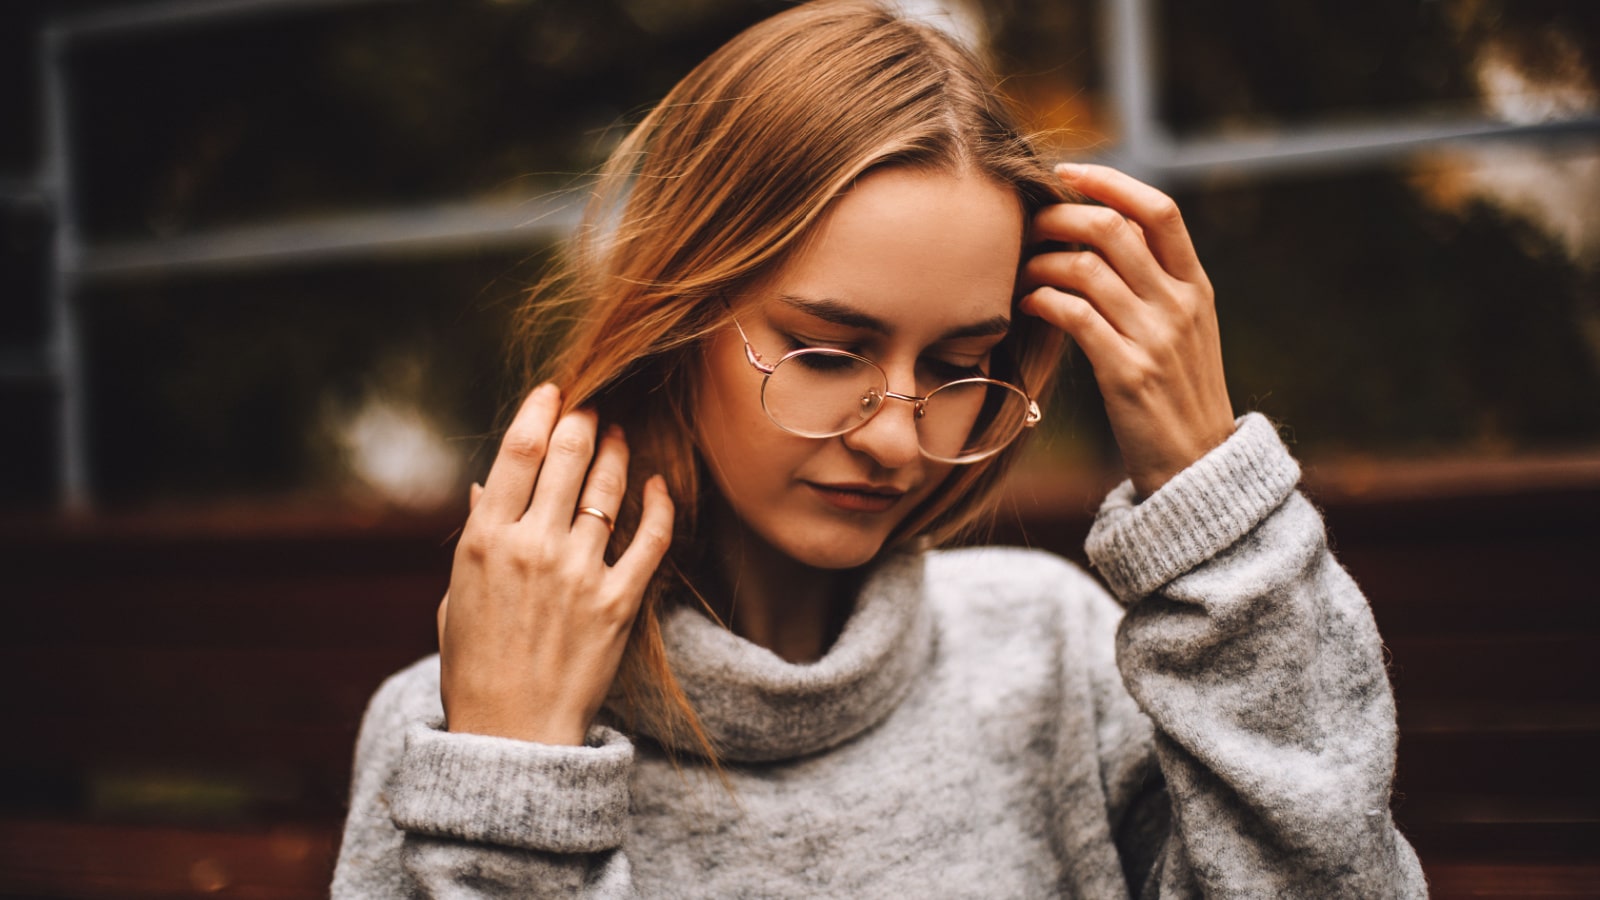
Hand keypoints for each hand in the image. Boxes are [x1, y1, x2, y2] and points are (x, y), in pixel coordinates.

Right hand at [436, 384, 673, 744]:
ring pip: (609, 488)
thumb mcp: (458, 594)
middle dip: (584, 421)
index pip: (518, 451)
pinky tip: (658, 485)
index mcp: (484, 540)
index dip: (541, 410)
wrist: (510, 734)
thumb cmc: (475, 665)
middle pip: (567, 456)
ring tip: (622, 436)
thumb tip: (486, 485)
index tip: (555, 390)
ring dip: (619, 453)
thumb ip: (478, 533)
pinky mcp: (617, 602)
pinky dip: (658, 505)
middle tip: (594, 409)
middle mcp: (531, 547)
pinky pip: (648, 539)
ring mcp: (577, 573)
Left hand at [1020, 164, 1234, 496]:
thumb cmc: (1177, 397)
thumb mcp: (1184, 333)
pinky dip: (1040, 300)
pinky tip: (1024, 305)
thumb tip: (1102, 236)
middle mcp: (1180, 305)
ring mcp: (1156, 338)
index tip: (1068, 173)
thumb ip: (1155, 286)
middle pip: (1112, 229)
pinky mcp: (1127, 373)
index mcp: (1196, 288)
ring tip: (1018, 271)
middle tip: (1026, 225)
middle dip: (1058, 217)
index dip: (1111, 181)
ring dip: (1039, 263)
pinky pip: (1074, 316)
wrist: (1197, 468)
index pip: (1159, 210)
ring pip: (1085, 269)